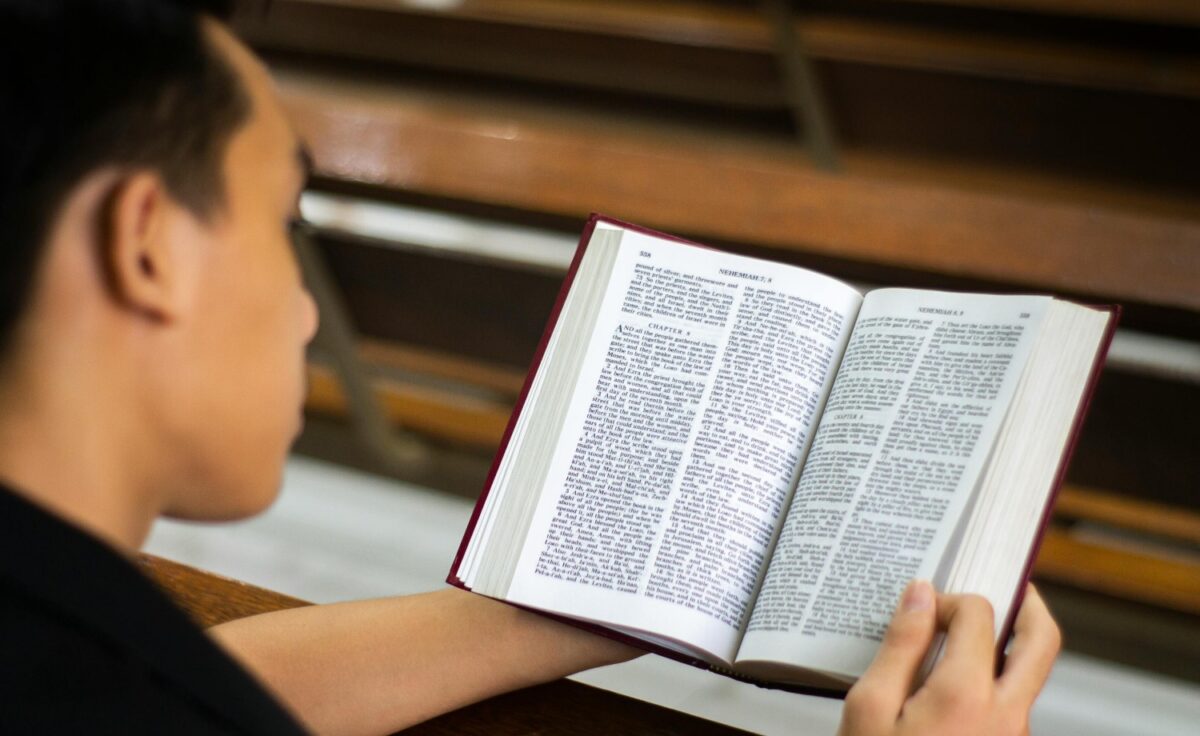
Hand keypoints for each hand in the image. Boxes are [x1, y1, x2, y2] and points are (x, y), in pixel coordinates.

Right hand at [838, 581, 1060, 735]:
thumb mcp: (869, 710)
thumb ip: (899, 646)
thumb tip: (921, 596)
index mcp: (967, 694)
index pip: (979, 614)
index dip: (950, 599)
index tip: (921, 608)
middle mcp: (1006, 715)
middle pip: (1042, 641)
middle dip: (1028, 603)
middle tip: (1005, 585)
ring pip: (1029, 677)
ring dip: (1008, 647)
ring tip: (965, 637)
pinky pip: (1011, 706)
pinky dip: (992, 681)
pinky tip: (950, 686)